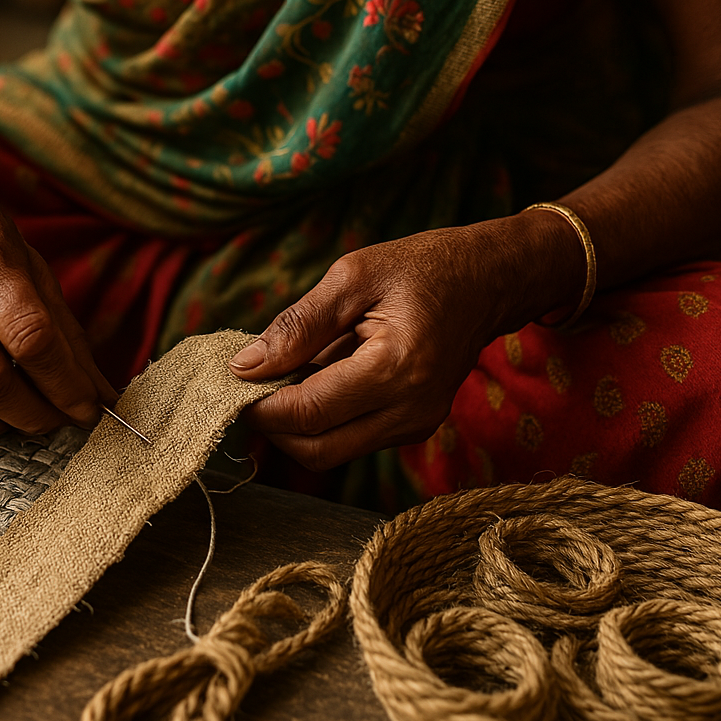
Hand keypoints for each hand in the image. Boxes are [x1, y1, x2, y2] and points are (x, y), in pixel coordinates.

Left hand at [229, 215, 581, 468]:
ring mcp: (416, 425)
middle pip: (315, 449)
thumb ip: (297, 325)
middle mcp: (410, 410)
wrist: (489, 280)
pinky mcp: (413, 427)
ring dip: (295, 423)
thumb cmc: (423, 268)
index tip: (231, 380)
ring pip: (330, 452)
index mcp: (396, 368)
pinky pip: (350, 439)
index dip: (260, 405)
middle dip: (272, 425)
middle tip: (248, 384)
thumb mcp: (352, 276)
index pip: (308, 412)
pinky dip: (321, 418)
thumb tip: (245, 365)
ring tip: (286, 373)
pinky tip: (318, 377)